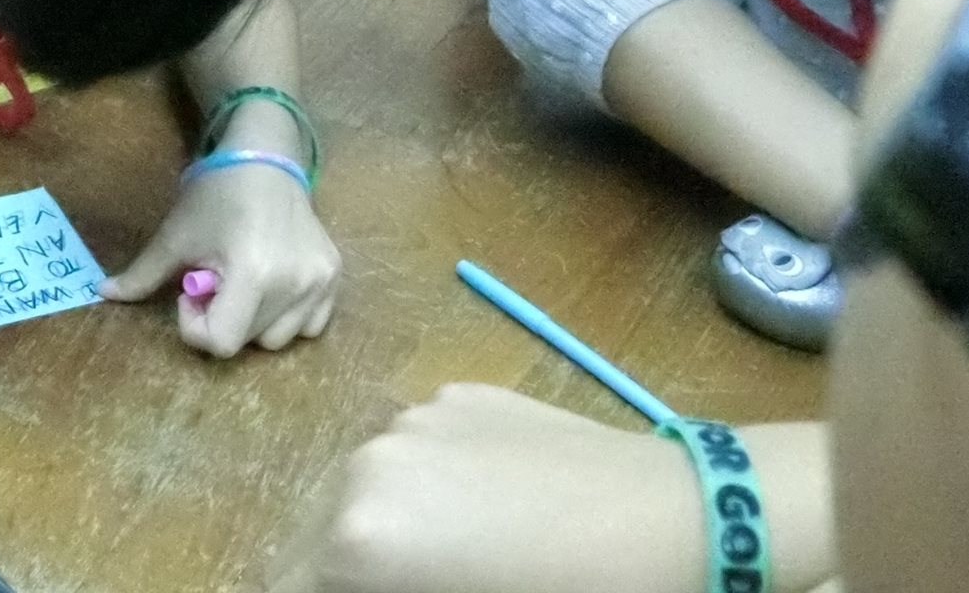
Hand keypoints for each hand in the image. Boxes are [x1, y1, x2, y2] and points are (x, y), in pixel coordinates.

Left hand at [101, 162, 338, 357]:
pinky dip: (287, 318)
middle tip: (214, 279)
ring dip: (253, 322)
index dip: (195, 324)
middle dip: (221, 318)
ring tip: (242, 281)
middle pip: (246, 341)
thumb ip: (141, 274)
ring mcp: (320, 281)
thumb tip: (102, 294)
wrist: (265, 158)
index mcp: (254, 272)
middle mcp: (294, 283)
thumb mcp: (175, 235)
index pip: (221, 341)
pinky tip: (271, 285)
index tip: (192, 288)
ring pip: (279, 340)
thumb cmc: (215, 193)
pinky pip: (310, 326)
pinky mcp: (334, 276)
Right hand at [265, 386, 701, 592]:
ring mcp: (414, 420)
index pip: (289, 584)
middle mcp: (367, 464)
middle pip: (322, 533)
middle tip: (423, 584)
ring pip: (372, 485)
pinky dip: (435, 480)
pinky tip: (500, 507)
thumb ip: (385, 591)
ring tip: (463, 552)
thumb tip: (368, 581)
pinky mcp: (460, 394)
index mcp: (358, 534)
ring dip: (392, 520)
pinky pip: (421, 449)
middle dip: (351, 568)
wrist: (680, 519)